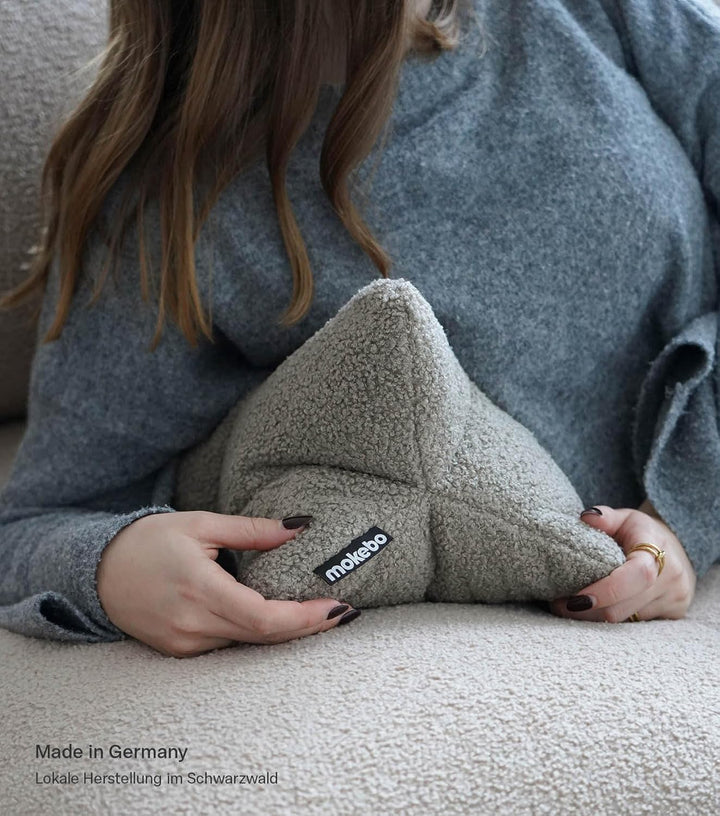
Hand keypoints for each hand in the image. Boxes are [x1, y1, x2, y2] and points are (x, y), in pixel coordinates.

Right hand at [97, 511, 357, 657]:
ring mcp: (185, 644)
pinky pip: (229, 645)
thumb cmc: (148, 541)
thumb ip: (252, 530)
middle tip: (342, 611)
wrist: (97, 571)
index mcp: (199, 590)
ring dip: (284, 630)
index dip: (305, 618)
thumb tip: (299, 526)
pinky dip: (257, 633)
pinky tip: (277, 617)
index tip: (338, 607)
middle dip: (307, 626)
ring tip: (318, 610)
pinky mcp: (180, 651)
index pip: (264, 618)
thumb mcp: (201, 524)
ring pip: (249, 644)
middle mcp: (192, 625)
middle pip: (264, 637)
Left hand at [549, 501, 696, 621]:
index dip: (605, 591)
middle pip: (623, 607)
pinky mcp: (671, 615)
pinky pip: (633, 625)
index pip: (637, 575)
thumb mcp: (625, 518)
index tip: (575, 599)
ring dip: (594, 617)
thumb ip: (606, 517)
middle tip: (557, 604)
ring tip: (569, 607)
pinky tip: (593, 610)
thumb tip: (586, 517)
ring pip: (625, 621)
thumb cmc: (643, 532)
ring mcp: (673, 600)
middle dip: (587, 610)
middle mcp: (670, 579)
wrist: (677, 549)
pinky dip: (609, 619)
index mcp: (657, 551)